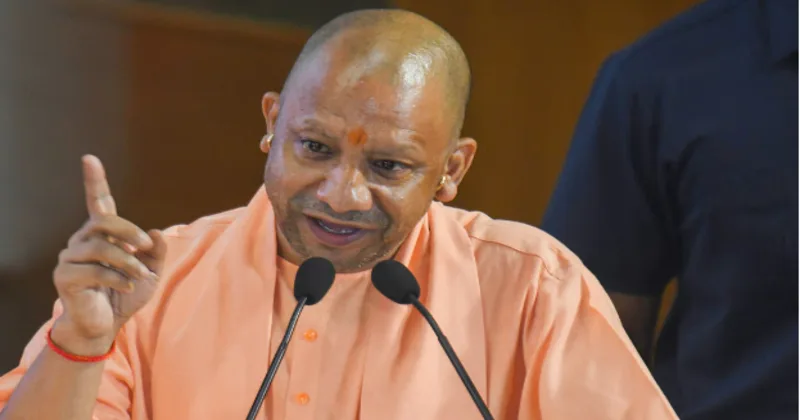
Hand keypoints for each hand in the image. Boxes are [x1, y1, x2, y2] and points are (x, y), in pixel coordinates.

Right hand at [50, 155, 166, 354]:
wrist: (106, 325)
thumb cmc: (125, 294)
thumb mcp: (150, 273)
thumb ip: (156, 253)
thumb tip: (155, 233)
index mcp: (102, 235)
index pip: (98, 203)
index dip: (95, 181)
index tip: (90, 158)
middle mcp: (83, 240)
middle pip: (105, 221)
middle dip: (129, 231)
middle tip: (145, 247)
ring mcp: (70, 258)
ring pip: (101, 247)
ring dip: (127, 261)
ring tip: (137, 276)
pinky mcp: (64, 277)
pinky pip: (93, 270)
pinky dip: (116, 278)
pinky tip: (125, 287)